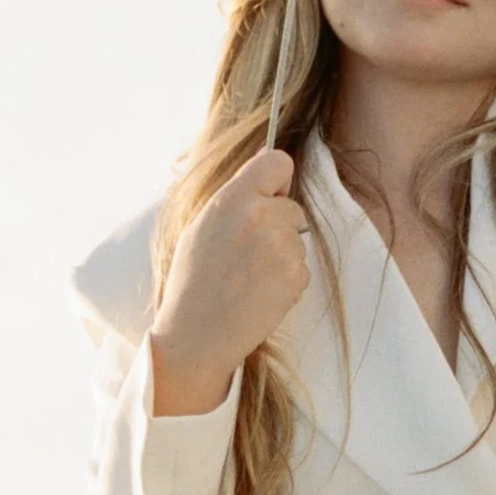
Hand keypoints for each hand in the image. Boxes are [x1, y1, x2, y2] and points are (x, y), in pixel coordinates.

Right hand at [149, 148, 309, 417]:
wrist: (198, 333)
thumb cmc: (194, 280)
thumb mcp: (203, 224)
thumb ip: (237, 195)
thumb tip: (266, 163)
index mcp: (234, 198)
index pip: (279, 161)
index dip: (277, 180)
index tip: (269, 196)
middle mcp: (262, 216)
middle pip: (292, 207)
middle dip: (278, 226)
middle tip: (247, 254)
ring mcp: (283, 247)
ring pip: (297, 240)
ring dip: (282, 255)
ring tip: (249, 278)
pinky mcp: (296, 275)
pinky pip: (301, 268)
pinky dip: (286, 281)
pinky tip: (260, 294)